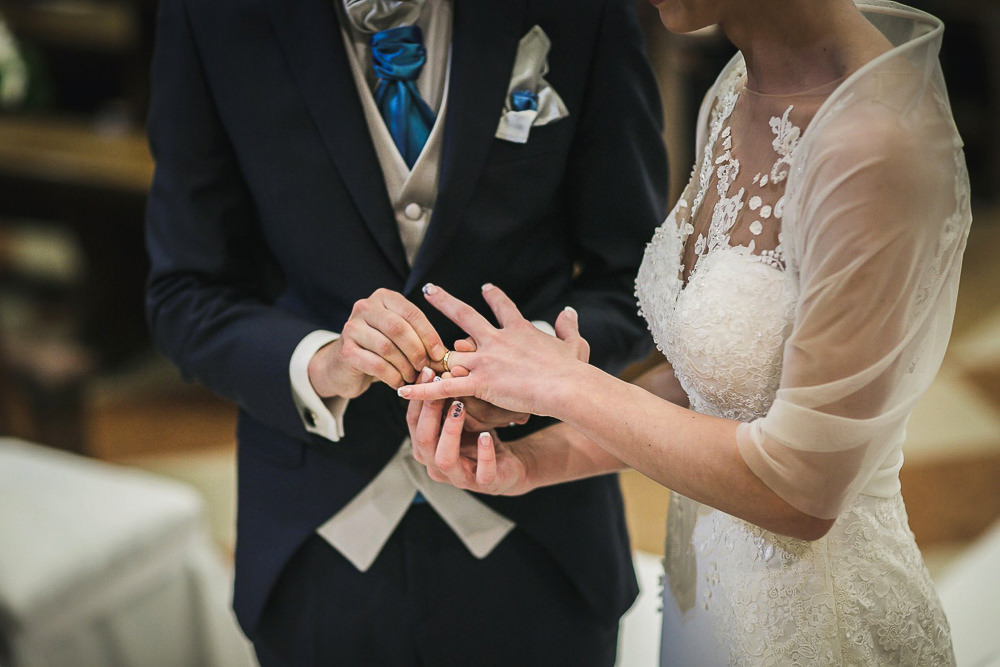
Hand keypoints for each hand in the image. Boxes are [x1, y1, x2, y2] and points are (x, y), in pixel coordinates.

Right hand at [309, 288, 447, 398]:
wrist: (346, 366)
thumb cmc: (382, 350)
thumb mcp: (402, 337)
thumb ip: (421, 339)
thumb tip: (448, 354)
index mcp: (384, 297)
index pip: (412, 313)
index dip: (429, 335)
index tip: (440, 354)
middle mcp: (365, 307)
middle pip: (399, 329)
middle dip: (417, 351)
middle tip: (426, 368)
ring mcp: (351, 327)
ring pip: (387, 348)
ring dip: (405, 366)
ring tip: (413, 377)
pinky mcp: (345, 351)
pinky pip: (376, 365)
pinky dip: (392, 377)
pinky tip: (399, 383)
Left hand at [398, 283, 588, 415]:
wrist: (567, 386)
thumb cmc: (572, 369)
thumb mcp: (574, 344)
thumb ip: (569, 327)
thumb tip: (569, 311)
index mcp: (519, 330)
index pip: (503, 307)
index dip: (493, 296)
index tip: (485, 287)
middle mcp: (497, 340)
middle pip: (465, 315)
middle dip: (445, 301)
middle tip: (429, 289)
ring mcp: (485, 361)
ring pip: (450, 354)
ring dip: (428, 354)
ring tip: (406, 350)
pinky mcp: (480, 383)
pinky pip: (445, 388)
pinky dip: (423, 391)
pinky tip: (403, 391)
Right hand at [406, 367, 533, 494]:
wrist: (506, 464)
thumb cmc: (478, 437)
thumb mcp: (459, 417)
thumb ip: (445, 400)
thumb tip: (436, 367)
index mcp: (426, 448)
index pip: (413, 422)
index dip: (418, 397)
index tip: (428, 371)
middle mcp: (437, 465)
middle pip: (423, 440)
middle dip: (430, 411)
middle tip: (442, 384)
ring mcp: (460, 477)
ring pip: (444, 459)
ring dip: (450, 431)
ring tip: (460, 407)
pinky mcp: (485, 483)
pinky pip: (482, 472)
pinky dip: (484, 453)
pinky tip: (486, 435)